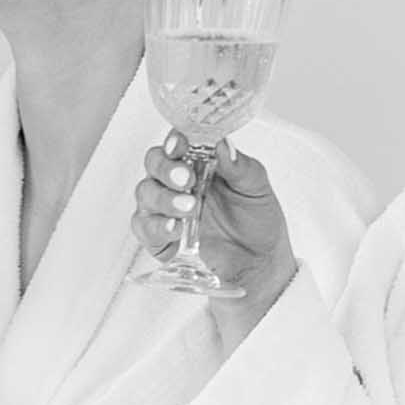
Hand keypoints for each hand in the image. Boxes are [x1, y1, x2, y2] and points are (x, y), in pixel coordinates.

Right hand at [133, 131, 297, 319]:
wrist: (260, 264)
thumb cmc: (257, 222)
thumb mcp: (257, 189)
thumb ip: (240, 167)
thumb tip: (223, 145)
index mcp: (199, 162)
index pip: (178, 142)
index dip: (175, 140)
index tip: (182, 144)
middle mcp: (177, 182)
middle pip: (154, 163)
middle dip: (166, 169)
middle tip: (187, 180)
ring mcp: (166, 209)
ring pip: (145, 193)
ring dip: (163, 198)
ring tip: (189, 208)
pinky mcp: (160, 237)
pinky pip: (144, 227)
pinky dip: (157, 226)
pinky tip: (175, 228)